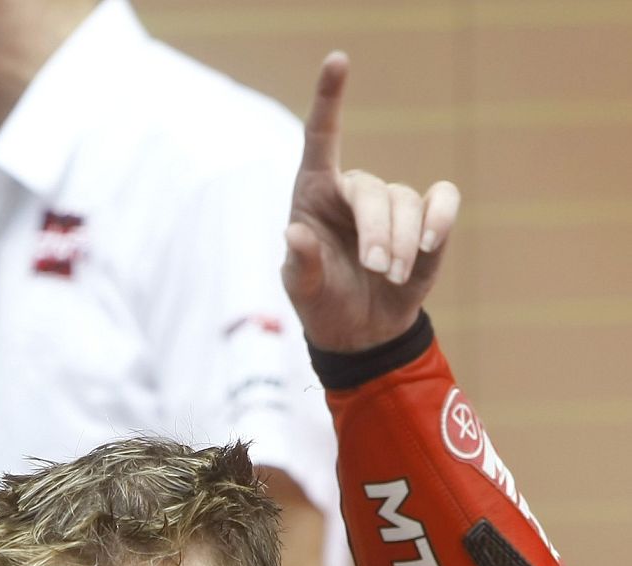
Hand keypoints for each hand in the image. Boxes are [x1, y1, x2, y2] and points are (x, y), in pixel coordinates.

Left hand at [282, 52, 460, 351]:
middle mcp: (353, 191)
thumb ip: (300, 262)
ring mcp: (392, 204)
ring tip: (392, 277)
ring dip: (403, 243)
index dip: (329, 99)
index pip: (320, 138)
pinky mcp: (426, 220)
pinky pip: (442, 200)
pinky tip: (430, 245)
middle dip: (378, 233)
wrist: (360, 334)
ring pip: (406, 203)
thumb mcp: (302, 290)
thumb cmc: (323, 303)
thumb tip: (294, 233)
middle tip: (377, 268)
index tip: (338, 60)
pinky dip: (440, 219)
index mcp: (315, 195)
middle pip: (373, 191)